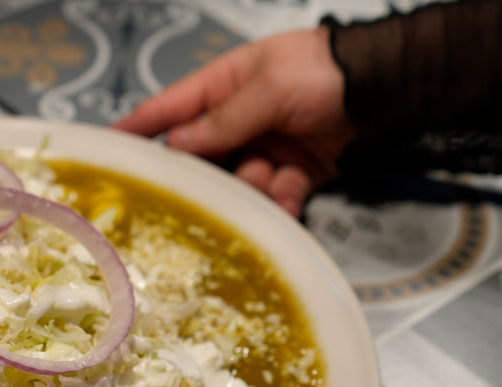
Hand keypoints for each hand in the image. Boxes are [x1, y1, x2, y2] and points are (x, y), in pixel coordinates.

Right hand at [112, 26, 354, 217]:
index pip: (170, 108)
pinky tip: (286, 202)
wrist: (393, 87)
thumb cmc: (331, 69)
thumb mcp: (270, 88)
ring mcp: (268, 145)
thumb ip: (224, 120)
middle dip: (203, 177)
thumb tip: (179, 143)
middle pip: (203, 156)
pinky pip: (276, 195)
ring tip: (268, 180)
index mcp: (227, 84)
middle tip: (194, 195)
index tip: (107, 148)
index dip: (138, 128)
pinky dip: (281, 203)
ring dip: (250, 189)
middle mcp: (243, 117)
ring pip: (239, 182)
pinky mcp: (296, 171)